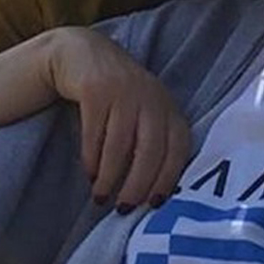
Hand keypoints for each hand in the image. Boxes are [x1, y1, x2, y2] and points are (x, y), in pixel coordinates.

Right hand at [45, 27, 190, 211]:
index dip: (169, 177)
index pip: (179, 147)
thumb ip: (154, 143)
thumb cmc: (120, 97)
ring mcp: (124, 91)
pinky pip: (94, 132)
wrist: (85, 55)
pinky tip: (90, 173)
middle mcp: (151, 98)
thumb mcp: (145, 114)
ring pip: (120, 145)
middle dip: (138, 184)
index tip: (154, 204)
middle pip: (150, 150)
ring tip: (101, 196)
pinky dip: (92, 158)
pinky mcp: (96, 89)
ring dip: (110, 176)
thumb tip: (153, 195)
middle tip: (124, 208)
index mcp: (169, 108)